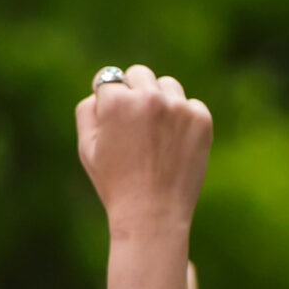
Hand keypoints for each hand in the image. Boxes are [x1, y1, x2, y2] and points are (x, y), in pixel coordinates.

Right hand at [75, 66, 210, 234]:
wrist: (153, 214)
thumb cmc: (115, 183)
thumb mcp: (86, 148)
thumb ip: (87, 110)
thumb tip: (102, 90)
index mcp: (117, 102)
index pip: (109, 78)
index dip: (108, 100)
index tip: (112, 120)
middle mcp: (149, 97)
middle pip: (139, 74)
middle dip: (134, 92)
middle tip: (134, 125)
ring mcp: (179, 107)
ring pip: (166, 85)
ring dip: (160, 101)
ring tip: (154, 137)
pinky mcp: (201, 119)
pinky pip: (189, 104)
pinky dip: (182, 120)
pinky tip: (173, 145)